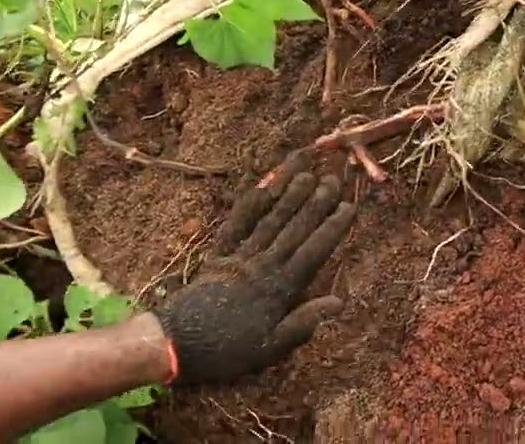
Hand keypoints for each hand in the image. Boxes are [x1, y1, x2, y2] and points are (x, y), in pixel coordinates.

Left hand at [153, 151, 356, 385]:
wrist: (175, 344)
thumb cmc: (227, 351)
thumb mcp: (270, 348)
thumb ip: (303, 323)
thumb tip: (339, 302)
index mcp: (279, 288)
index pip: (313, 251)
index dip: (332, 228)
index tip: (349, 206)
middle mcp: (262, 265)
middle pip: (294, 229)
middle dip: (316, 203)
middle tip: (333, 179)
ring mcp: (239, 257)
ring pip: (269, 220)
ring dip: (288, 196)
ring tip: (305, 173)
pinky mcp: (217, 255)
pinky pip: (235, 225)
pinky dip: (248, 205)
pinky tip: (261, 187)